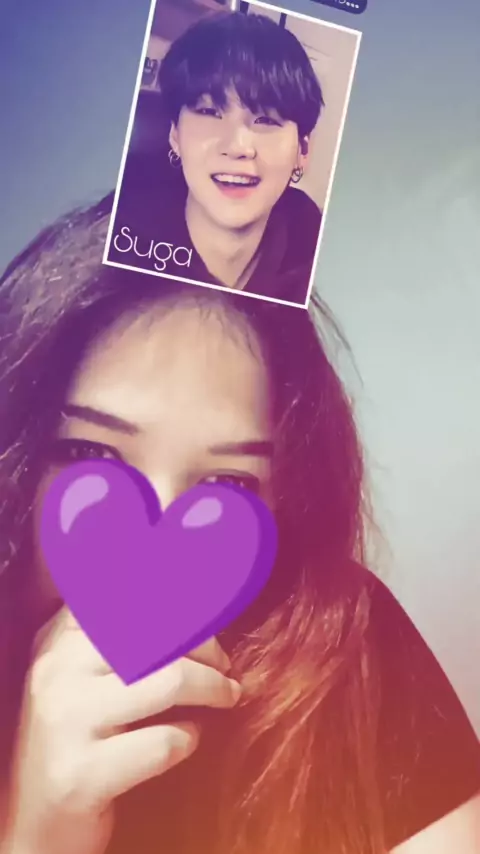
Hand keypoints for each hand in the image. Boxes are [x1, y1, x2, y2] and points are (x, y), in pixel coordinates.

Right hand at [2, 609, 239, 853]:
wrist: (31, 820)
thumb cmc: (75, 735)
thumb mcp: (83, 672)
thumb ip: (121, 633)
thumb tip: (196, 603)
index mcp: (59, 636)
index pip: (129, 596)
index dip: (182, 602)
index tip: (209, 618)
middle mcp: (57, 669)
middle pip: (160, 632)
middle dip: (207, 647)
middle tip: (225, 665)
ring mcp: (66, 721)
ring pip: (169, 680)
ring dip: (212, 688)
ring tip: (226, 696)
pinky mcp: (81, 774)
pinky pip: (164, 742)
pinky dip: (190, 739)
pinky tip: (186, 740)